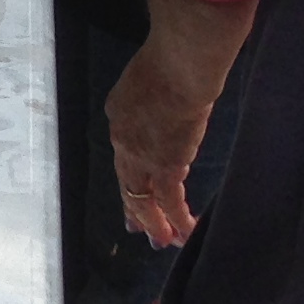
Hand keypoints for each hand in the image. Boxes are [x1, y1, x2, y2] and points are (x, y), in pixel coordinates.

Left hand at [109, 39, 218, 249]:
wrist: (179, 68)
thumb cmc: (173, 62)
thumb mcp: (151, 77)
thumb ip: (155, 98)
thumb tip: (170, 110)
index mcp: (119, 114)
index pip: (124, 151)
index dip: (130, 170)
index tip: (135, 184)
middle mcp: (122, 138)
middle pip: (126, 179)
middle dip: (133, 206)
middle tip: (137, 228)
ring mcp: (139, 155)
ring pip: (142, 196)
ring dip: (154, 221)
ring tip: (161, 242)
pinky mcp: (165, 165)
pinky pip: (168, 200)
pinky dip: (176, 219)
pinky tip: (184, 233)